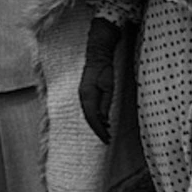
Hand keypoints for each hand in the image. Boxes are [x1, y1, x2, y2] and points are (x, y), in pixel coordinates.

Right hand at [78, 18, 120, 144]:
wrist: (97, 51)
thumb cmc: (105, 66)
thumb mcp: (109, 84)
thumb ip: (106, 102)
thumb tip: (104, 119)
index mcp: (88, 95)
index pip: (93, 118)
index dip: (100, 130)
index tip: (107, 139)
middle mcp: (83, 96)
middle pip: (89, 118)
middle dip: (98, 130)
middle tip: (107, 139)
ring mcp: (83, 93)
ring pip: (88, 114)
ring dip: (97, 124)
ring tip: (106, 132)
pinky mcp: (86, 90)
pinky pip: (89, 108)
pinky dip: (95, 116)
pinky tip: (102, 120)